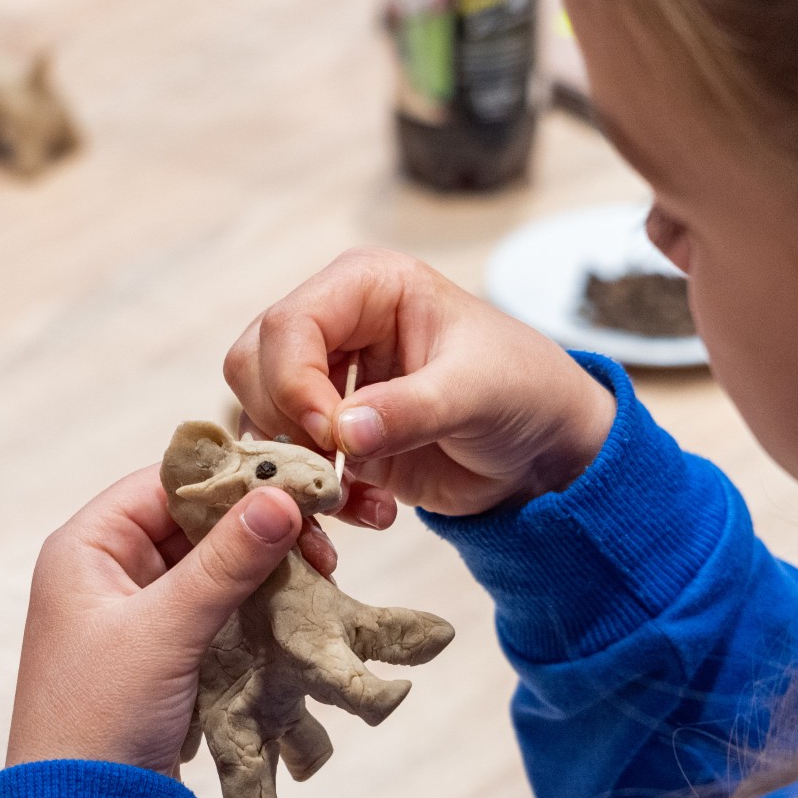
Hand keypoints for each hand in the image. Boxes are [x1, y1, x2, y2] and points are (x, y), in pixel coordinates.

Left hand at [7, 466, 302, 773]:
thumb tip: (280, 498)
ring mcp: (136, 613)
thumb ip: (224, 563)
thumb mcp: (165, 630)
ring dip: (264, 568)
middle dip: (259, 527)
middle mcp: (108, 571)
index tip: (299, 487)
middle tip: (322, 545)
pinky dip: (256, 605)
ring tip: (321, 575)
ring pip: (213, 566)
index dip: (234, 479)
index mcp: (87, 548)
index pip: (168, 483)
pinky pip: (217, 608)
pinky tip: (299, 607)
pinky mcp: (163, 652)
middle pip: (195, 521)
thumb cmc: (100, 716)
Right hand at [226, 247, 616, 518]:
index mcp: (366, 287)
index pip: (289, 325)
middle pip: (252, 365)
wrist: (544, 448)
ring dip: (297, 469)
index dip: (293, 382)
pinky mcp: (330, 436)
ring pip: (259, 418)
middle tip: (330, 466)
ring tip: (355, 500)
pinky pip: (289, 464)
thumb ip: (411, 408)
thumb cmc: (524, 391)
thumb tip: (342, 430)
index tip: (329, 433)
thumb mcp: (477, 393)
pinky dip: (318, 498)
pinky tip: (372, 510)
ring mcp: (326, 382)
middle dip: (283, 424)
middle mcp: (334, 326)